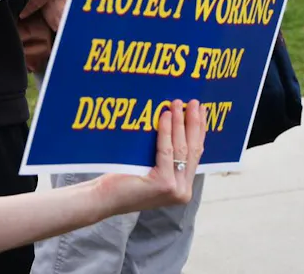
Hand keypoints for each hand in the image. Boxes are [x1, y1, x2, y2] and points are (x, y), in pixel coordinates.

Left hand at [92, 100, 204, 217]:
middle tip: (194, 102)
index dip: (200, 130)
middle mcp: (183, 191)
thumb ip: (169, 157)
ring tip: (177, 104)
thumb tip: (180, 123)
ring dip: (180, 122)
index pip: (196, 154)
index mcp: (183, 188)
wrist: (102, 200)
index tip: (202, 111)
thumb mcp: (153, 169)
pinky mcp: (164, 184)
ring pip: (181, 148)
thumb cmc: (123, 182)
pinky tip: (165, 116)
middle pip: (193, 149)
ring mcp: (175, 189)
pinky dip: (166, 131)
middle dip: (194, 123)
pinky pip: (166, 151)